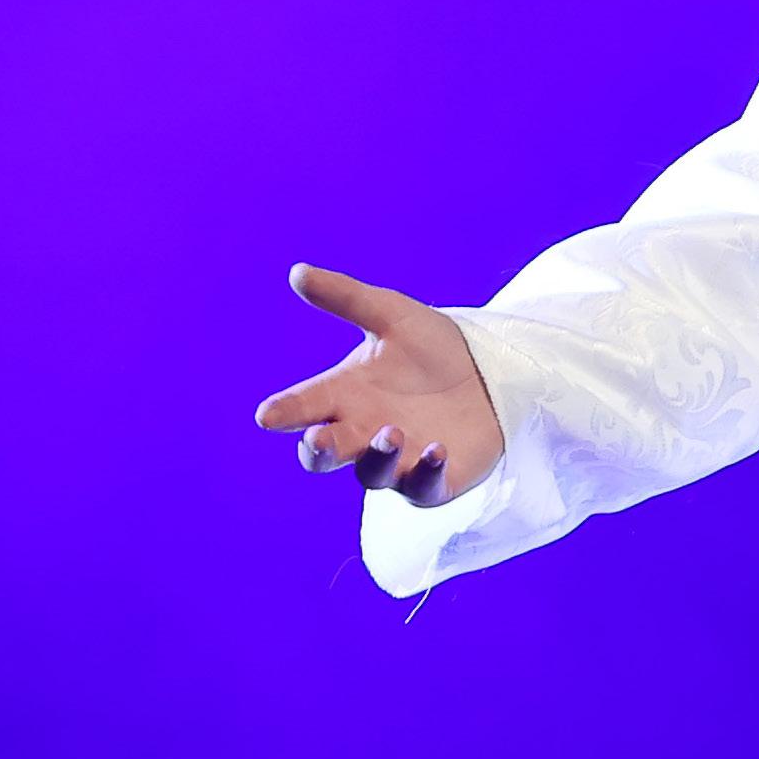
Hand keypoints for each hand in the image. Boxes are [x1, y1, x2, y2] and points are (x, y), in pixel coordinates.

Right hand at [253, 265, 503, 506]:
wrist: (490, 369)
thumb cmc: (431, 347)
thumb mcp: (390, 315)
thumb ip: (346, 298)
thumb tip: (298, 271)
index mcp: (343, 395)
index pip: (303, 407)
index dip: (284, 413)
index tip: (268, 415)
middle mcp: (362, 432)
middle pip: (325, 453)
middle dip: (318, 449)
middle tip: (318, 438)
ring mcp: (396, 461)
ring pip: (372, 473)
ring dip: (377, 456)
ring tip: (391, 431)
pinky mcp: (434, 480)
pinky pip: (423, 487)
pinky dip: (426, 473)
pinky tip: (436, 450)